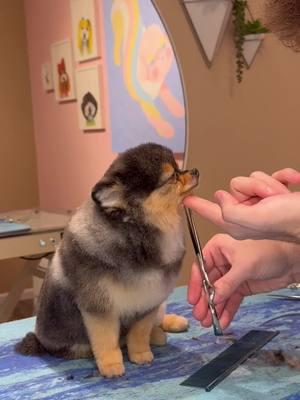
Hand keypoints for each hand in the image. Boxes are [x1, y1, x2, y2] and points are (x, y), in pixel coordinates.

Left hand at [184, 168, 299, 241]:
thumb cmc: (290, 221)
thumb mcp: (254, 219)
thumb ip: (231, 210)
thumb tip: (221, 196)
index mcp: (237, 223)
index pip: (212, 212)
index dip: (197, 205)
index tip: (185, 199)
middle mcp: (247, 213)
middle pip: (236, 187)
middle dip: (254, 188)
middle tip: (269, 199)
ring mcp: (262, 204)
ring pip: (254, 178)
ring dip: (270, 184)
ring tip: (281, 198)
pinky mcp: (276, 194)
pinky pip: (273, 175)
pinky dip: (284, 178)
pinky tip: (291, 187)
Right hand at [188, 234, 299, 329]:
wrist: (291, 259)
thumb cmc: (267, 251)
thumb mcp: (244, 266)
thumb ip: (227, 283)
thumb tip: (213, 298)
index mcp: (218, 248)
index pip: (200, 267)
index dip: (195, 284)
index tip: (193, 299)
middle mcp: (222, 261)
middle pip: (208, 283)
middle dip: (204, 300)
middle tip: (199, 315)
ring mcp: (231, 275)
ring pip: (218, 294)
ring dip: (214, 309)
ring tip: (208, 322)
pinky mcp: (241, 286)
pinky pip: (231, 300)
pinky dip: (227, 311)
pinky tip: (222, 321)